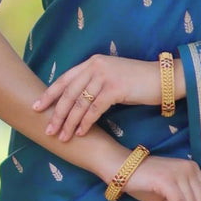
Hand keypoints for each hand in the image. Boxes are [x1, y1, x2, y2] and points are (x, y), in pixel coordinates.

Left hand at [31, 55, 160, 141]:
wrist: (163, 78)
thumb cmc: (137, 81)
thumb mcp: (111, 77)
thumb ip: (93, 83)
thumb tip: (77, 102)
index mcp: (92, 63)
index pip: (65, 80)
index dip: (49, 95)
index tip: (37, 107)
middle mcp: (95, 66)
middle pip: (69, 93)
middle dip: (56, 114)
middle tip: (48, 129)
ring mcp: (105, 76)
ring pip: (80, 103)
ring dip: (69, 122)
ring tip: (63, 137)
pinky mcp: (115, 88)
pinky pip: (95, 109)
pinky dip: (86, 123)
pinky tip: (81, 133)